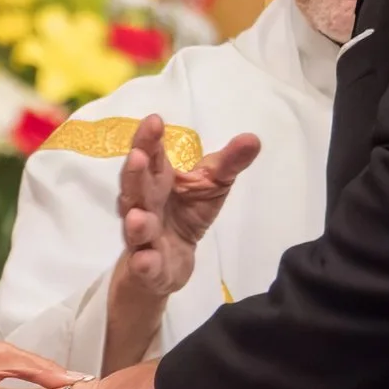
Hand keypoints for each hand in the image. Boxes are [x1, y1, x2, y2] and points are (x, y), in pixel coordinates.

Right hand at [115, 117, 260, 297]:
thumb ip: (228, 164)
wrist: (171, 264)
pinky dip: (143, 263)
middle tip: (138, 156)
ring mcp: (142, 237)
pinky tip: (145, 259)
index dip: (149, 139)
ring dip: (136, 222)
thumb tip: (253, 139)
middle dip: (135, 173)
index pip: (150, 156)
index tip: (155, 121)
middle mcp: (144, 205)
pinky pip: (143, 265)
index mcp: (157, 180)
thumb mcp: (212, 186)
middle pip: (135, 188)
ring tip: (138, 217)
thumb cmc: (187, 214)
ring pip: (135, 228)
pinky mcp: (146, 267)